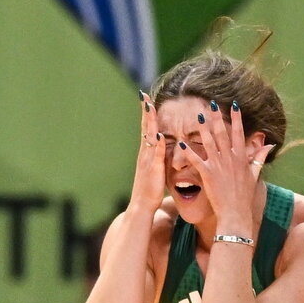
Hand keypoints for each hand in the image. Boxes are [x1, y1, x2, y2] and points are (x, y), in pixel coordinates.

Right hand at [130, 92, 166, 212]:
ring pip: (149, 137)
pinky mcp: (153, 170)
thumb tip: (162, 151)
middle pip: (145, 129)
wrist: (141, 206)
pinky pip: (155, 155)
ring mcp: (148, 161)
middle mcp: (145, 155)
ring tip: (150, 107)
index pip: (146, 130)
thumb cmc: (150, 191)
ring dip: (149, 122)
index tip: (146, 100)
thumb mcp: (155, 171)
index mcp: (146, 154)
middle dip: (145, 112)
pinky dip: (156, 144)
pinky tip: (158, 134)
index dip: (146, 115)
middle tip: (144, 96)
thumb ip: (158, 160)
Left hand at [183, 100, 273, 225]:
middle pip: (222, 133)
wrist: (236, 213)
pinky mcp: (208, 175)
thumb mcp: (254, 175)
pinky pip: (196, 160)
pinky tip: (180, 143)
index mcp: (241, 158)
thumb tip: (270, 145)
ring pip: (209, 142)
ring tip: (197, 116)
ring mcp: (218, 166)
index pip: (239, 133)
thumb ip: (260, 158)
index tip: (234, 104)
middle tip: (210, 103)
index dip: (236, 118)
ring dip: (202, 128)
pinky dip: (188, 152)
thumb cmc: (244, 197)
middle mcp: (230, 159)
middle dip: (216, 117)